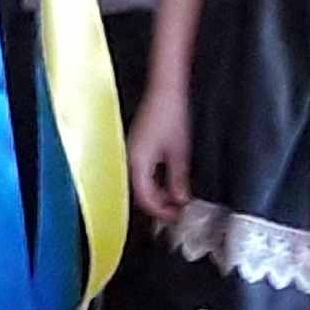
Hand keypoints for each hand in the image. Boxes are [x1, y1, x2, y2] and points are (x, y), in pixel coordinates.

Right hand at [127, 86, 191, 227]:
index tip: (176, 216)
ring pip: (140, 185)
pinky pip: (141, 174)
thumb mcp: (180, 152)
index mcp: (138, 163)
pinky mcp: (136, 149)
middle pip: (140, 194)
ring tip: (174, 200)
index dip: (161, 211)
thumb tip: (180, 199)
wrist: (164, 92)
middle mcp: (129, 160)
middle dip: (158, 206)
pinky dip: (153, 183)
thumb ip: (178, 179)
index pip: (145, 198)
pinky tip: (166, 184)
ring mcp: (131, 154)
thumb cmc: (170, 115)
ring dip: (156, 195)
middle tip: (176, 212)